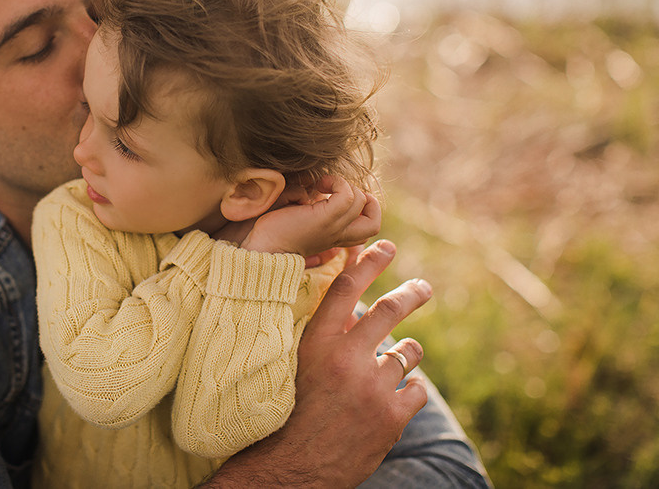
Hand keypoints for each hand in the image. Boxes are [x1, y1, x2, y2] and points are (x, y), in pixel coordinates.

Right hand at [204, 240, 430, 487]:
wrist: (292, 469)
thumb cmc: (289, 414)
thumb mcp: (298, 366)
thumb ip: (324, 335)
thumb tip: (346, 303)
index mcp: (316, 343)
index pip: (347, 288)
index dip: (369, 262)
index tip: (385, 246)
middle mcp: (345, 358)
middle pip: (389, 310)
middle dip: (412, 294)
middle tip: (424, 288)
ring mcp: (372, 387)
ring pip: (407, 354)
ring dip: (406, 354)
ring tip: (400, 359)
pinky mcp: (391, 416)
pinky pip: (416, 390)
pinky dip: (408, 393)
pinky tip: (393, 401)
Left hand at [240, 175, 380, 256]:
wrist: (262, 249)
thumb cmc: (272, 232)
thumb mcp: (297, 218)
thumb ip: (310, 207)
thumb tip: (310, 189)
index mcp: (333, 237)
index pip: (365, 231)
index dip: (362, 211)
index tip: (339, 199)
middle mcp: (337, 235)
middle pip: (374, 225)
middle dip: (366, 202)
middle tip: (341, 193)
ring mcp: (334, 227)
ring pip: (362, 202)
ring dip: (345, 185)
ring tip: (323, 185)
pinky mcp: (326, 219)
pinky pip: (348, 196)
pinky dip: (338, 182)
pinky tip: (319, 184)